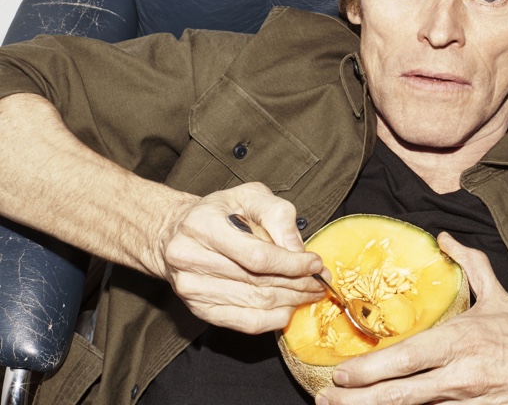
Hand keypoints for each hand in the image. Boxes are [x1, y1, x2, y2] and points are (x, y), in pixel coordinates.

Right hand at [153, 182, 324, 332]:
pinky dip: (272, 319)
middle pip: (258, 281)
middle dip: (298, 283)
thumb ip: (277, 214)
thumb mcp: (249, 195)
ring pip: (255, 303)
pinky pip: (243, 322)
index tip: (315, 263)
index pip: (256, 255)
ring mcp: (192, 288)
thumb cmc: (220, 212)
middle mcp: (190, 258)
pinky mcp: (198, 309)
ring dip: (291, 301)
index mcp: (202, 225)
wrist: (175, 232)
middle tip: (321, 282)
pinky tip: (289, 309)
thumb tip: (298, 248)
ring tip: (311, 293)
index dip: (292, 263)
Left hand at [316, 233, 507, 403]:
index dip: (368, 371)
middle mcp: (461, 376)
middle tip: (328, 402)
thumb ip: (470, 264)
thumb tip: (444, 236)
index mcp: (462, 341)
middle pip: (399, 395)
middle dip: (358, 402)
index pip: (405, 359)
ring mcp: (469, 404)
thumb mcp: (500, 298)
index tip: (339, 375)